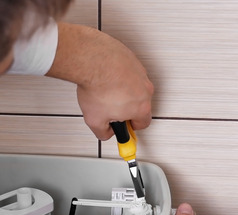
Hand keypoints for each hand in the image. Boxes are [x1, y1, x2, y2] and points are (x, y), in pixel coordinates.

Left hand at [46, 23, 153, 139]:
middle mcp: (145, 88)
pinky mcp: (132, 59)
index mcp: (142, 107)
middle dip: (126, 108)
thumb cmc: (96, 87)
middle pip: (139, 103)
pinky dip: (118, 75)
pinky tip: (105, 77)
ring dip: (122, 90)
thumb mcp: (95, 120)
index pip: (143, 123)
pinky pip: (127, 71)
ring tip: (104, 90)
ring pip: (134, 86)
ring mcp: (140, 72)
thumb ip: (103, 132)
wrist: (92, 59)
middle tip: (109, 107)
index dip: (131, 126)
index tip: (123, 125)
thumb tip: (106, 132)